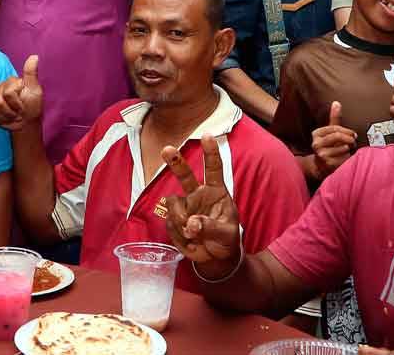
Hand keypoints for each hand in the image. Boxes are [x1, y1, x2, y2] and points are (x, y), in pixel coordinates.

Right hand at [0, 55, 42, 130]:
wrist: (27, 122)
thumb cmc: (32, 106)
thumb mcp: (35, 90)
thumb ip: (31, 73)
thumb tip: (34, 56)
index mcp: (10, 82)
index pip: (8, 93)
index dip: (17, 103)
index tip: (23, 105)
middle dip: (11, 111)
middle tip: (19, 112)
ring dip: (6, 117)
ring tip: (13, 116)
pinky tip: (5, 119)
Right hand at [161, 135, 241, 276]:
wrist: (214, 258)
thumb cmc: (226, 239)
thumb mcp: (226, 234)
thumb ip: (210, 227)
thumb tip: (192, 224)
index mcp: (216, 192)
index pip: (214, 169)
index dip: (210, 152)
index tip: (207, 135)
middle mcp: (198, 195)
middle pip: (185, 175)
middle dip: (175, 162)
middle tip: (167, 149)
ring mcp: (185, 207)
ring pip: (173, 203)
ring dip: (180, 218)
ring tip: (192, 234)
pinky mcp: (173, 220)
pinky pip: (169, 223)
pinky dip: (178, 234)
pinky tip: (189, 241)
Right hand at [310, 101, 355, 179]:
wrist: (322, 166)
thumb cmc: (329, 146)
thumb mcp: (330, 132)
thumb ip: (334, 118)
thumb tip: (337, 102)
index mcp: (316, 133)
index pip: (335, 128)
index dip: (347, 131)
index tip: (354, 134)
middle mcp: (316, 143)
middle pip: (338, 136)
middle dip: (349, 139)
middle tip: (354, 142)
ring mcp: (321, 154)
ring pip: (343, 147)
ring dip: (349, 149)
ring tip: (348, 150)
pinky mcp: (328, 164)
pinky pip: (344, 158)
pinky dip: (347, 158)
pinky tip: (344, 159)